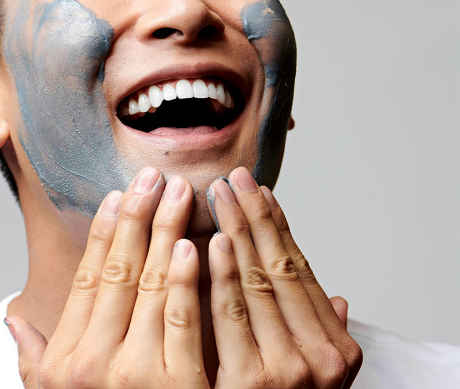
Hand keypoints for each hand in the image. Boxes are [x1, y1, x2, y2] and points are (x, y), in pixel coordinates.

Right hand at [8, 167, 210, 387]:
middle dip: (137, 215)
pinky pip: (182, 318)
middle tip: (151, 175)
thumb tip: (11, 319)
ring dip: (166, 230)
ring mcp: (134, 373)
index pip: (87, 277)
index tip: (116, 196)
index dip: (102, 232)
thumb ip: (33, 362)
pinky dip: (187, 277)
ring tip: (177, 191)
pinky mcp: (178, 387)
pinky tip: (195, 243)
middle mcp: (92, 361)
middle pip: (118, 268)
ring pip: (151, 283)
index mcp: (64, 359)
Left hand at [208, 167, 362, 387]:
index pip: (299, 268)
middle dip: (254, 216)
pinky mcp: (245, 387)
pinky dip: (218, 276)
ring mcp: (284, 372)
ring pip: (255, 283)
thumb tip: (340, 299)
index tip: (260, 191)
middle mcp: (318, 357)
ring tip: (218, 194)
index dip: (278, 225)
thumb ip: (323, 334)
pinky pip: (227, 318)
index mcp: (335, 347)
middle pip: (278, 267)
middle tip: (234, 178)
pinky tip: (206, 242)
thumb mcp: (317, 380)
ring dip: (235, 232)